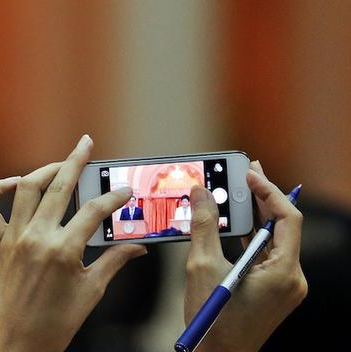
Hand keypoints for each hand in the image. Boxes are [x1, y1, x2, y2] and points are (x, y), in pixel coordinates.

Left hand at [0, 134, 146, 351]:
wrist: (18, 343)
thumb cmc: (57, 322)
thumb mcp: (92, 292)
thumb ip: (114, 261)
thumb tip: (139, 246)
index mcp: (64, 251)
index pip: (95, 211)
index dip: (114, 198)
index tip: (125, 190)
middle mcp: (37, 238)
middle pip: (59, 188)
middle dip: (76, 161)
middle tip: (86, 144)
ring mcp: (14, 239)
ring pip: (26, 189)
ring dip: (43, 170)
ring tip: (61, 163)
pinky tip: (16, 183)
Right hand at [184, 161, 307, 351]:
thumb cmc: (213, 320)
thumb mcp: (203, 266)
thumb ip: (203, 225)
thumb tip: (200, 192)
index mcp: (283, 271)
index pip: (288, 218)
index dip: (269, 191)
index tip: (249, 174)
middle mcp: (292, 278)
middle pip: (284, 226)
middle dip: (264, 198)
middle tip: (246, 172)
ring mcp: (285, 286)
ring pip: (275, 239)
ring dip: (257, 216)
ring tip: (238, 192)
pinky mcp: (275, 291)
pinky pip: (269, 254)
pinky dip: (252, 236)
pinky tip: (234, 224)